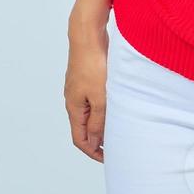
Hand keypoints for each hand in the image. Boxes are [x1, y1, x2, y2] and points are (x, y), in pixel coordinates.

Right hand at [64, 20, 109, 161]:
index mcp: (74, 107)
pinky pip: (94, 99)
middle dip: (98, 139)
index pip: (79, 138)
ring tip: (119, 128)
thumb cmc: (93, 63)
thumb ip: (98, 120)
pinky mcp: (87, 77)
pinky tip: (117, 105)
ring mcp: (79, 88)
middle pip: (83, 127)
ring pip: (90, 112)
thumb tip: (95, 141)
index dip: (92, 151)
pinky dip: (104, 107)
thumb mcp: (100, 96)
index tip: (108, 158)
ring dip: (102, 123)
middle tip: (115, 146)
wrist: (88, 35)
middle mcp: (74, 99)